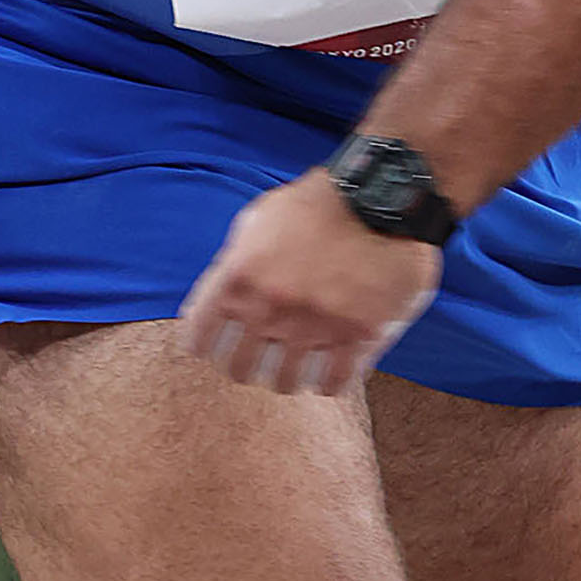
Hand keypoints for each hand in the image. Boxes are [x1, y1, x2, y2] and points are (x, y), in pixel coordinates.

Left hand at [178, 169, 440, 396]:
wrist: (381, 197)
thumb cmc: (317, 204)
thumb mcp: (259, 220)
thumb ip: (234, 261)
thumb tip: (221, 299)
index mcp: (240, 275)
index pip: (199, 337)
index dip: (206, 345)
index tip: (215, 346)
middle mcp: (270, 306)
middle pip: (238, 369)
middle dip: (245, 365)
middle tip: (258, 358)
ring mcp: (314, 325)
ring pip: (283, 382)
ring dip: (287, 375)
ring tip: (295, 366)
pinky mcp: (357, 337)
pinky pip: (332, 383)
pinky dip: (328, 380)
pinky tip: (329, 370)